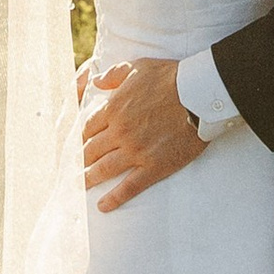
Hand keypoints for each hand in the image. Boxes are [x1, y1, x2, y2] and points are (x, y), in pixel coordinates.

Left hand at [80, 58, 201, 213]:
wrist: (199, 93)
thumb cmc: (170, 77)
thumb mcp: (137, 67)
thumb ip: (113, 76)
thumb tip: (96, 82)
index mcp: (114, 109)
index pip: (89, 127)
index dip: (82, 136)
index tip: (78, 143)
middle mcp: (120, 132)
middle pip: (92, 150)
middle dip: (81, 159)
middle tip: (74, 167)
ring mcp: (136, 151)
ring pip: (104, 169)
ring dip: (89, 179)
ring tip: (80, 186)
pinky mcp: (154, 166)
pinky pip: (129, 186)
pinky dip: (114, 198)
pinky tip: (103, 206)